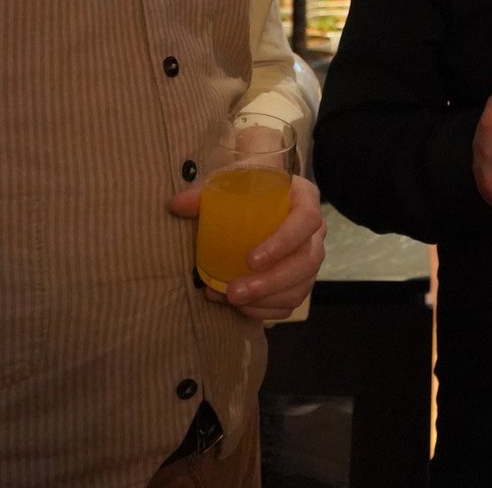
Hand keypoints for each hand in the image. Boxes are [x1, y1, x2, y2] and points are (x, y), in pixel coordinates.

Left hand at [165, 175, 327, 320]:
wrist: (266, 201)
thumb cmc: (251, 189)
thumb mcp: (232, 183)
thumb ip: (205, 193)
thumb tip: (176, 205)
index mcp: (304, 198)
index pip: (306, 221)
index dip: (282, 243)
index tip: (250, 260)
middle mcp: (315, 231)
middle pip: (306, 261)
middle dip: (270, 282)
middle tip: (235, 292)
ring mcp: (311, 257)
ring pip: (301, 286)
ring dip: (266, 299)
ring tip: (232, 300)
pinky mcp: (303, 278)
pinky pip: (292, 301)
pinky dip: (267, 309)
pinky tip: (242, 307)